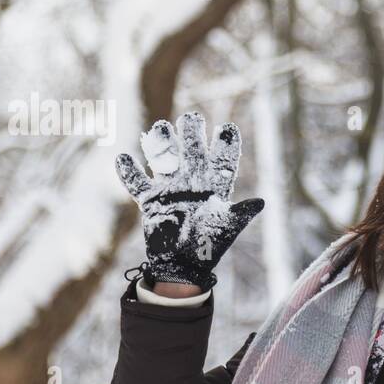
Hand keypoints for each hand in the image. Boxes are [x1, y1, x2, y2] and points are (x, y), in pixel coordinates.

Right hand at [115, 112, 264, 289]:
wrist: (183, 265)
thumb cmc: (209, 246)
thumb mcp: (227, 227)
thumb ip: (241, 213)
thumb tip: (260, 202)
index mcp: (214, 186)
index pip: (221, 160)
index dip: (225, 144)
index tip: (227, 128)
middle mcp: (192, 182)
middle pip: (192, 151)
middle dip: (192, 133)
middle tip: (192, 118)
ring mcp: (169, 189)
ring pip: (164, 158)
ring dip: (161, 143)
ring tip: (160, 128)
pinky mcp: (150, 200)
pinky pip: (137, 183)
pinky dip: (129, 172)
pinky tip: (123, 158)